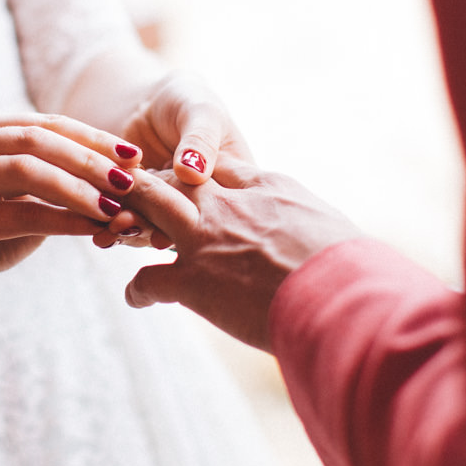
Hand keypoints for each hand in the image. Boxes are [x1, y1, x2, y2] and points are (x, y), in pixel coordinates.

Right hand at [0, 114, 143, 310]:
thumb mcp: (23, 201)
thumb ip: (59, 183)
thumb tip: (125, 177)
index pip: (45, 123)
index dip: (93, 137)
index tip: (135, 154)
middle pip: (37, 140)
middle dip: (91, 159)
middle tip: (131, 180)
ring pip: (27, 170)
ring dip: (79, 187)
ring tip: (116, 205)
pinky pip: (20, 214)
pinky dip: (63, 219)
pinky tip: (94, 227)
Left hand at [95, 70, 251, 247]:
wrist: (148, 103)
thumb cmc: (186, 101)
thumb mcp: (202, 112)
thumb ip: (200, 140)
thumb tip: (193, 171)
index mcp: (229, 188)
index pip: (217, 214)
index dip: (193, 226)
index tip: (164, 232)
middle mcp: (200, 207)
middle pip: (181, 228)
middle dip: (151, 230)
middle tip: (125, 226)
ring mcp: (169, 212)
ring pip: (151, 229)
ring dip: (128, 231)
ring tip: (106, 229)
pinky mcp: (139, 210)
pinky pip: (126, 219)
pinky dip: (108, 221)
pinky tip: (93, 223)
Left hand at [114, 156, 362, 350]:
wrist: (341, 297)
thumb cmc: (352, 269)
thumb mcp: (330, 228)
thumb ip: (308, 225)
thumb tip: (321, 243)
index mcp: (266, 186)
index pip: (219, 168)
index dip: (198, 173)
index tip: (186, 180)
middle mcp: (229, 204)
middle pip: (175, 179)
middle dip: (149, 181)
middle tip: (131, 191)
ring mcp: (206, 239)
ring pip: (149, 208)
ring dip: (128, 216)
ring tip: (113, 227)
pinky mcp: (192, 280)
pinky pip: (147, 279)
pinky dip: (137, 289)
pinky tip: (135, 298)